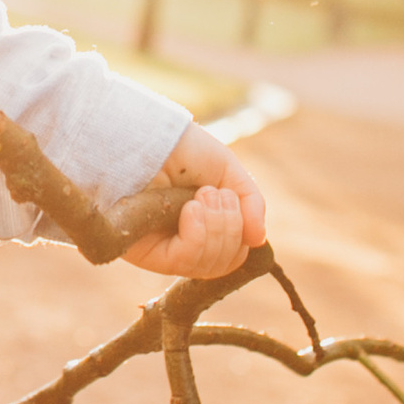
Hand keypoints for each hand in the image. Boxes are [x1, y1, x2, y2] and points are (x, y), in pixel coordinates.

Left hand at [122, 123, 268, 282]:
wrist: (145, 137)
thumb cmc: (180, 149)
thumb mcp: (226, 171)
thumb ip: (249, 202)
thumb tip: (259, 240)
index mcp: (205, 226)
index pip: (234, 253)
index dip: (241, 233)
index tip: (228, 198)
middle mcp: (185, 242)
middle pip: (225, 264)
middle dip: (230, 228)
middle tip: (212, 194)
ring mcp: (166, 250)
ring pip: (208, 266)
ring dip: (216, 228)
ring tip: (200, 196)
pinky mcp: (146, 254)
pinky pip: (184, 262)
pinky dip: (198, 234)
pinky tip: (190, 210)